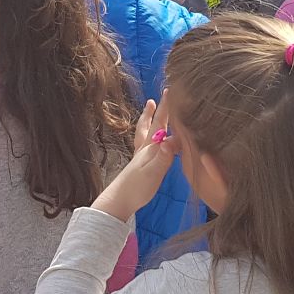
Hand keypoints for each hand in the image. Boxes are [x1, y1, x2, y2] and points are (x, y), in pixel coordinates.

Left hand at [91, 99, 172, 222]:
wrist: (118, 202)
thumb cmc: (136, 189)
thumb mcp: (155, 172)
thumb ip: (165, 155)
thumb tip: (175, 138)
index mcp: (150, 148)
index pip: (161, 123)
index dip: (167, 108)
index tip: (172, 91)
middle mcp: (144, 149)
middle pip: (150, 125)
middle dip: (156, 111)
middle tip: (158, 97)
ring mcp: (140, 157)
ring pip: (145, 133)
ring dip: (148, 120)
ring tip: (149, 110)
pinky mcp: (138, 166)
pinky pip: (144, 144)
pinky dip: (148, 135)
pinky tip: (150, 140)